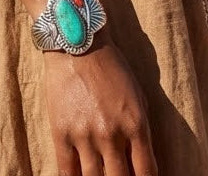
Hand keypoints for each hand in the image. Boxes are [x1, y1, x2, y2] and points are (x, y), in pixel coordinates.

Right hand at [42, 28, 158, 175]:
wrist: (77, 44)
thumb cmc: (111, 66)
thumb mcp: (136, 95)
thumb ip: (140, 130)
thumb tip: (140, 162)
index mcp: (135, 124)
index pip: (146, 172)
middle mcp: (111, 134)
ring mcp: (84, 135)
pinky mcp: (61, 133)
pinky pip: (67, 172)